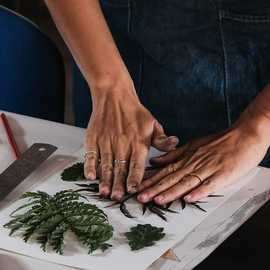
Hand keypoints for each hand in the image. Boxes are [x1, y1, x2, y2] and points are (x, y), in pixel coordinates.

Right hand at [83, 83, 178, 200]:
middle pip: (120, 167)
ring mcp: (106, 141)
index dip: (135, 178)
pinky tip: (90, 177)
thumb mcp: (153, 124)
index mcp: (138, 142)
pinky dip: (90, 166)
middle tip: (117, 197)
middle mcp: (122, 143)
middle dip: (118, 184)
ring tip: (104, 192)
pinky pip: (91, 154)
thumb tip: (175, 143)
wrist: (114, 96)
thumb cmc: (135, 112)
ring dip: (105, 179)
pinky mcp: (93, 138)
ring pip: (106, 164)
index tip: (134, 190)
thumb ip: (161, 139)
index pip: (137, 164)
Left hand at [137, 119, 268, 204]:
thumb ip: (174, 155)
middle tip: (141, 197)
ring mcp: (208, 169)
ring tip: (158, 200)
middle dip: (155, 189)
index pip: (166, 171)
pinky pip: (210, 185)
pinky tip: (189, 199)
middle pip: (172, 178)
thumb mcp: (193, 145)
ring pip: (187, 182)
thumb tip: (155, 161)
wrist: (244, 135)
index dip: (152, 180)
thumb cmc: (219, 141)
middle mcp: (194, 164)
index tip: (139, 188)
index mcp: (187, 158)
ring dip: (172, 192)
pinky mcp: (223, 174)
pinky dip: (199, 192)